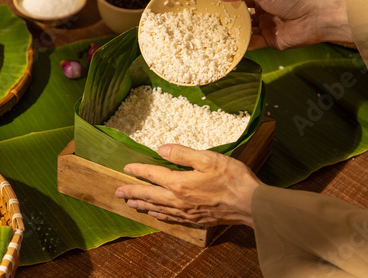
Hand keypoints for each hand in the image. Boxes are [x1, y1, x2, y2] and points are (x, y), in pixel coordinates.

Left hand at [115, 144, 261, 227]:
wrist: (250, 204)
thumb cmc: (232, 178)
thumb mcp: (207, 158)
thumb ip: (182, 154)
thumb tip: (160, 149)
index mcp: (180, 183)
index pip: (153, 175)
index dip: (138, 170)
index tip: (126, 168)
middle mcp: (179, 200)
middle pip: (149, 195)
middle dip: (132, 192)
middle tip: (117, 192)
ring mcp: (186, 212)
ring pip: (158, 208)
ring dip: (142, 205)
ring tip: (130, 204)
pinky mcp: (195, 219)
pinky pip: (170, 218)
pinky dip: (159, 216)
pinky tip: (155, 215)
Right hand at [218, 0, 352, 49]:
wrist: (315, 17)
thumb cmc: (292, 0)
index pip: (241, 0)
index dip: (229, 2)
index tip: (213, 6)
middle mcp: (263, 13)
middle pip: (242, 18)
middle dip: (229, 21)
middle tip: (212, 24)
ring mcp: (266, 28)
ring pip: (246, 32)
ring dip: (234, 34)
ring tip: (218, 36)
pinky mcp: (270, 42)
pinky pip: (253, 44)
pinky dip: (243, 45)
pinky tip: (232, 45)